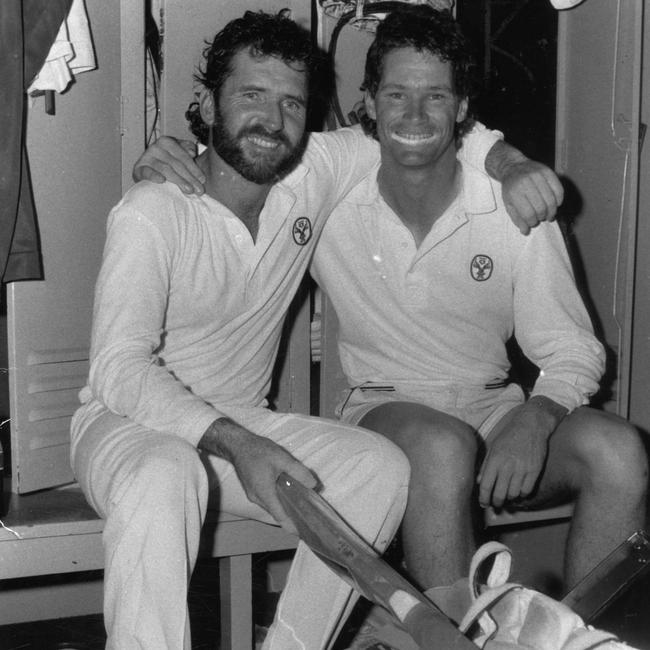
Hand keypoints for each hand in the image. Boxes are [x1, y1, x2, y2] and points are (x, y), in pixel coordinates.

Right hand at [132, 136, 205, 194]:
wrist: (149, 174)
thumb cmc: (169, 166)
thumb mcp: (179, 157)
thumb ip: (188, 151)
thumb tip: (192, 152)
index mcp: (167, 142)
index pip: (184, 156)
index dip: (194, 168)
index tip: (203, 180)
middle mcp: (156, 147)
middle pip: (176, 163)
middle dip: (189, 177)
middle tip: (198, 190)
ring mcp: (147, 157)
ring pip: (165, 168)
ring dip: (178, 180)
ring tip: (188, 190)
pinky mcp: (138, 168)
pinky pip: (147, 172)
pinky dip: (154, 176)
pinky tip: (161, 181)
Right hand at [199, 418, 318, 533]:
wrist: (238, 445)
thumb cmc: (259, 451)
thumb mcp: (282, 458)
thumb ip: (299, 472)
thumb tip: (313, 485)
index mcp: (264, 493)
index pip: (280, 517)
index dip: (292, 526)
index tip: (303, 533)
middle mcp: (257, 498)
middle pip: (276, 512)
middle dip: (291, 516)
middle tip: (307, 516)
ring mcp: (252, 495)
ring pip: (272, 506)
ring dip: (284, 506)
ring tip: (300, 504)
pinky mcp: (251, 490)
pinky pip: (267, 500)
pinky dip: (278, 500)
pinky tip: (287, 493)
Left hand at [477, 398, 564, 508]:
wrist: (531, 426)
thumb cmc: (509, 435)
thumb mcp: (493, 447)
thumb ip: (486, 464)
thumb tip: (478, 481)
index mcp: (495, 460)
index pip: (486, 486)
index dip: (483, 498)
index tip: (483, 503)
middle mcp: (507, 466)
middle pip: (499, 494)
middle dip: (496, 502)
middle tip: (495, 504)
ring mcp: (522, 469)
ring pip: (513, 494)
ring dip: (509, 499)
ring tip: (506, 498)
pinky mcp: (535, 471)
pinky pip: (526, 490)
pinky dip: (521, 495)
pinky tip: (518, 493)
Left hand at [500, 159, 563, 234]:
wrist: (512, 166)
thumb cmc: (511, 189)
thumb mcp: (509, 204)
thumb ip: (517, 218)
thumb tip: (526, 232)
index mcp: (514, 193)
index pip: (528, 214)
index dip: (533, 222)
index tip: (533, 223)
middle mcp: (526, 183)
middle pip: (541, 207)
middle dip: (543, 217)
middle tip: (542, 218)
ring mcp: (537, 176)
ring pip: (551, 199)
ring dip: (552, 211)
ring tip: (550, 214)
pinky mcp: (547, 171)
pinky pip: (558, 189)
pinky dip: (559, 199)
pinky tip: (556, 204)